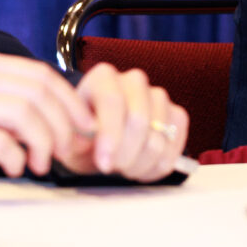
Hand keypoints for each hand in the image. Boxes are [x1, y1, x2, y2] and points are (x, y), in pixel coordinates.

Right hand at [0, 44, 95, 180]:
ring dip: (44, 142)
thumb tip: (51, 119)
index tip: (82, 128)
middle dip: (64, 124)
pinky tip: (14, 169)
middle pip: (39, 91)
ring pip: (25, 113)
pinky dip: (16, 157)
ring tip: (41, 164)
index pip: (39, 73)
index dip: (69, 101)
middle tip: (68, 152)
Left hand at [56, 61, 188, 181]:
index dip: (111, 136)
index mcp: (103, 78)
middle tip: (112, 168)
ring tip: (124, 168)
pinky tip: (141, 167)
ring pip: (158, 138)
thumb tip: (86, 142)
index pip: (113, 101)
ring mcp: (158, 97)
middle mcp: (134, 81)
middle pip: (139, 120)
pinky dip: (158, 165)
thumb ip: (74, 138)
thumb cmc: (83, 137)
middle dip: (125, 155)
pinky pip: (174, 146)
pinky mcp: (177, 115)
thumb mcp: (70, 138)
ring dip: (140, 163)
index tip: (104, 163)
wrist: (100, 140)